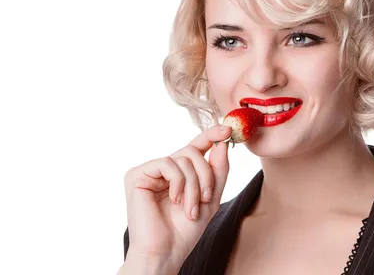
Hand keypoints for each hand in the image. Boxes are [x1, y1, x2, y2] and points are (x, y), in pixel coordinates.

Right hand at [123, 125, 231, 271]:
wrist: (165, 253)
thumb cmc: (185, 231)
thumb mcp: (211, 197)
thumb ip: (218, 170)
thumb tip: (222, 142)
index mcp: (178, 174)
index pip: (195, 147)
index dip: (211, 135)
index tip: (227, 129)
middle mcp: (162, 169)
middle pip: (193, 152)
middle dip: (206, 175)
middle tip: (207, 198)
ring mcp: (149, 171)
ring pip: (183, 158)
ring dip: (194, 185)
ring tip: (190, 208)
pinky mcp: (136, 175)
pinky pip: (167, 163)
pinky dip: (178, 182)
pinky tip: (175, 200)